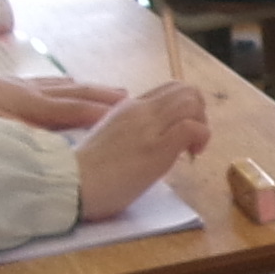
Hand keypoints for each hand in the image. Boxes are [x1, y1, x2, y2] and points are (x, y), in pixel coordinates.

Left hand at [0, 67, 126, 129]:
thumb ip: (30, 141)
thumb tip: (61, 151)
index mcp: (35, 105)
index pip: (78, 109)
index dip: (105, 113)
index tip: (132, 115)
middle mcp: (36, 92)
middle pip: (78, 93)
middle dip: (106, 96)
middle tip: (134, 100)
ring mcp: (25, 85)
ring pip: (67, 86)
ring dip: (92, 89)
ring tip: (115, 92)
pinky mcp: (14, 84)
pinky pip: (50, 82)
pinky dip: (68, 84)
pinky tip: (70, 84)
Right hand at [74, 80, 211, 204]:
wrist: (72, 184)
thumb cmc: (86, 172)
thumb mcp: (110, 138)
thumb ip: (133, 131)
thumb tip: (155, 138)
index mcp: (127, 107)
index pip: (168, 89)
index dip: (184, 107)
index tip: (180, 132)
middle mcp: (139, 110)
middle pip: (185, 89)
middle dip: (199, 112)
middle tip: (192, 139)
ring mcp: (149, 126)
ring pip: (192, 101)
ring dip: (202, 123)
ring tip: (192, 147)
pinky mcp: (157, 148)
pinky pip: (192, 127)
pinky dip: (202, 138)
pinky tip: (192, 155)